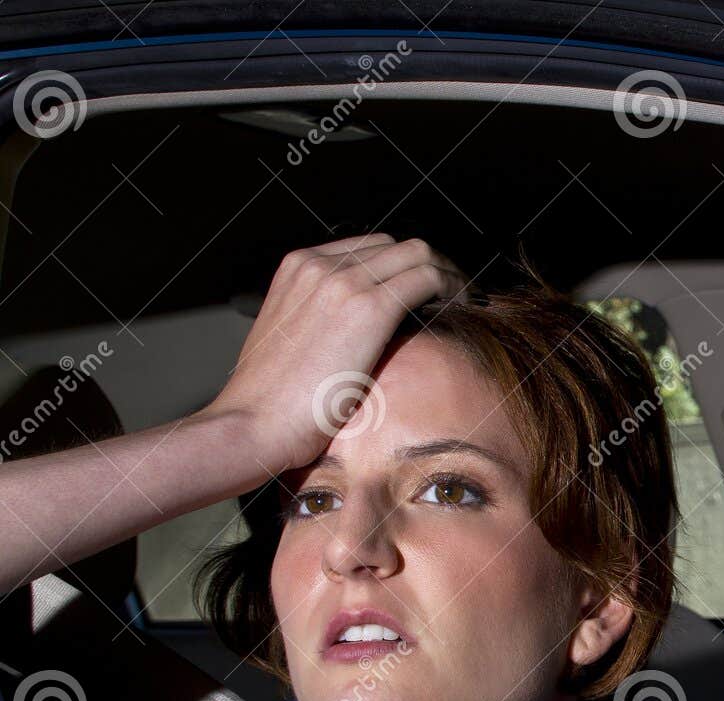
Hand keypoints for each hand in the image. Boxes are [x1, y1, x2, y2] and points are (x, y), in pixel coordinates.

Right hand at [203, 235, 467, 474]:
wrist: (252, 423)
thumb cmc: (272, 400)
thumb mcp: (293, 342)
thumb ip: (321, 321)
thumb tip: (358, 333)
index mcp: (298, 268)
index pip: (369, 248)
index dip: (404, 268)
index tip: (426, 293)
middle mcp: (319, 264)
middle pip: (397, 246)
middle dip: (432, 267)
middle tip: (454, 298)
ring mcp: (342, 281)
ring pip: (418, 254)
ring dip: (448, 276)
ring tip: (464, 304)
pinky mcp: (367, 307)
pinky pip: (426, 277)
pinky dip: (452, 289)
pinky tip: (461, 311)